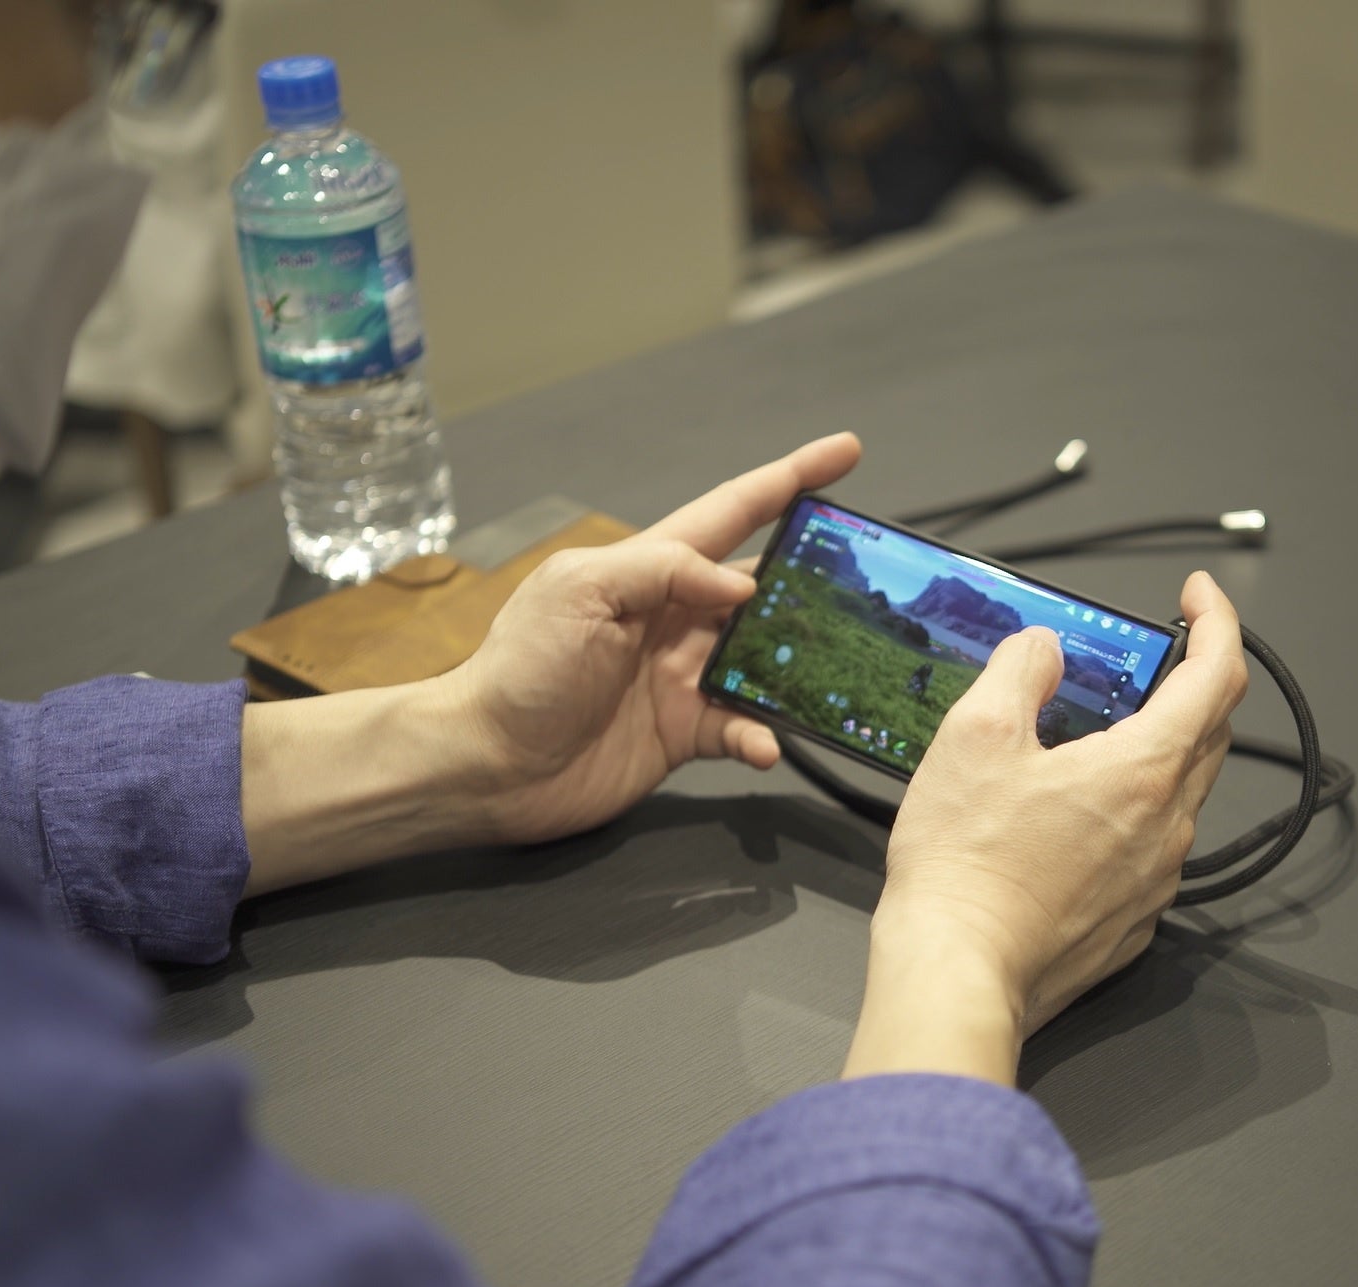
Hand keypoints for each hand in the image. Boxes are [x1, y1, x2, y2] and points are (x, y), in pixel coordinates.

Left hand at [432, 433, 861, 845]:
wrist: (488, 763)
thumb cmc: (521, 668)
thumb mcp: (583, 591)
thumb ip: (664, 570)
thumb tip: (745, 582)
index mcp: (651, 568)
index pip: (733, 511)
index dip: (790, 479)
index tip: (846, 451)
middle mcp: (675, 617)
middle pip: (766, 586)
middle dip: (817, 578)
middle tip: (870, 580)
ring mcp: (683, 676)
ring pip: (767, 659)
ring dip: (801, 665)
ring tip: (836, 668)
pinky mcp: (684, 732)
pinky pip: (743, 727)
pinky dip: (762, 735)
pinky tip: (765, 743)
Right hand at [844, 571, 1249, 1085]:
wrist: (958, 971)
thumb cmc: (965, 867)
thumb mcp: (975, 735)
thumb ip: (1019, 671)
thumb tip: (1042, 649)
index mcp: (1144, 771)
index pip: (1219, 676)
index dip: (1218, 622)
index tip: (1199, 596)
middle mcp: (1167, 827)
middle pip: (1208, 734)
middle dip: (1188, 684)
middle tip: (1143, 661)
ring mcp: (1155, 880)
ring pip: (1179, 794)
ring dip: (1154, 752)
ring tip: (1090, 739)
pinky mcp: (1131, 921)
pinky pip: (1149, 849)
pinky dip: (1128, 813)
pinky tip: (1071, 815)